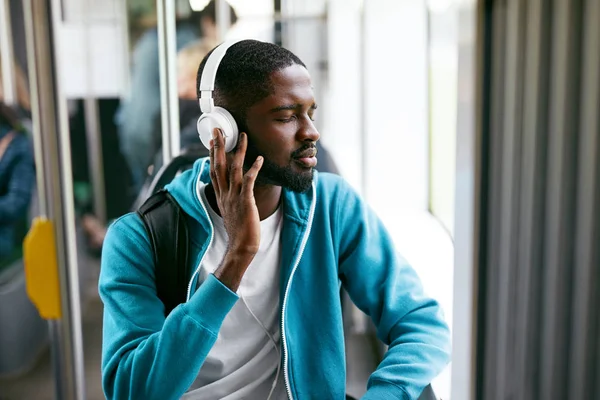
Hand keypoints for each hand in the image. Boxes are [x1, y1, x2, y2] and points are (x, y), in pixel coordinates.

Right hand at [209, 128, 263, 257]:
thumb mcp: (230, 211)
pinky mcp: (245, 201)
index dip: (212, 155)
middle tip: (218, 130)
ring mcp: (234, 197)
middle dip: (218, 146)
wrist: (241, 246)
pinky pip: (249, 181)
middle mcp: (225, 194)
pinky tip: (259, 158)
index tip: (211, 141)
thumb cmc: (239, 230)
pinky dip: (253, 169)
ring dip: (238, 151)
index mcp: (220, 195)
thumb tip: (232, 191)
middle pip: (218, 165)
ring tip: (243, 136)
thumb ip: (229, 198)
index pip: (213, 170)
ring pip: (233, 169)